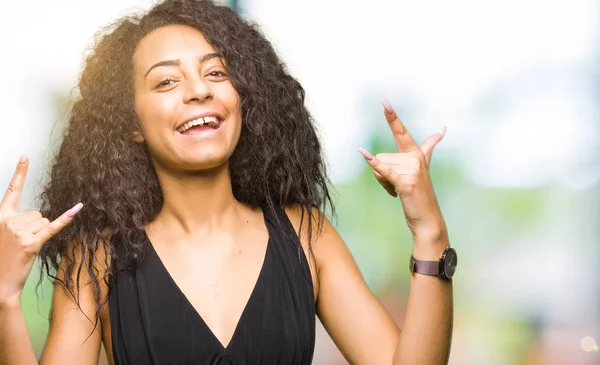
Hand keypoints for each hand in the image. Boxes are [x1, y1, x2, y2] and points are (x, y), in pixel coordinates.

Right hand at [0, 156, 81, 304]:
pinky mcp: (32, 243)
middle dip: (36, 227)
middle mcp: (9, 221)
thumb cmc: (3, 258)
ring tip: (25, 247)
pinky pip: (53, 227)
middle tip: (22, 243)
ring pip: (45, 221)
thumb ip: (17, 222)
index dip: (19, 173)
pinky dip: (66, 218)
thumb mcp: (4, 235)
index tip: (25, 157)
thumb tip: (38, 217)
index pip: (11, 191)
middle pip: (38, 213)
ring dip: (40, 234)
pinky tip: (79, 207)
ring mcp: (20, 232)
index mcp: (0, 217)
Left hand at [358, 99, 445, 237]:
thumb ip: (429, 147)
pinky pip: (384, 170)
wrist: (428, 219)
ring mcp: (411, 170)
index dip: (392, 117)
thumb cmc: (420, 194)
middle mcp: (415, 158)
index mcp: (416, 154)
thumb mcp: (422, 168)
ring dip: (384, 184)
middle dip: (383, 176)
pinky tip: (363, 153)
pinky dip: (374, 165)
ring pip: (379, 168)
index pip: (401, 132)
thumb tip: (443, 130)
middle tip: (399, 187)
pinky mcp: (405, 182)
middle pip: (380, 158)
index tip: (384, 101)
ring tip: (400, 191)